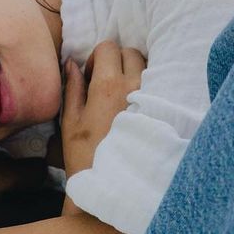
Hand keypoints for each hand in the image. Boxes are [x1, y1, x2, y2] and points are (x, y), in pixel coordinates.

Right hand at [59, 40, 146, 182]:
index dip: (97, 58)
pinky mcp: (162, 113)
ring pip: (147, 68)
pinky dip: (147, 89)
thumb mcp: (71, 122)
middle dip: (117, 62)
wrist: (112, 186)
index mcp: (108, 86)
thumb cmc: (86, 157)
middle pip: (130, 53)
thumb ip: (72, 88)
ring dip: (134, 74)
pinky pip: (159, 87)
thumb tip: (71, 63)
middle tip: (107, 85)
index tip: (92, 77)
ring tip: (123, 97)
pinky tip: (136, 109)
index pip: (108, 47)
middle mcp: (134, 87)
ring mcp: (152, 99)